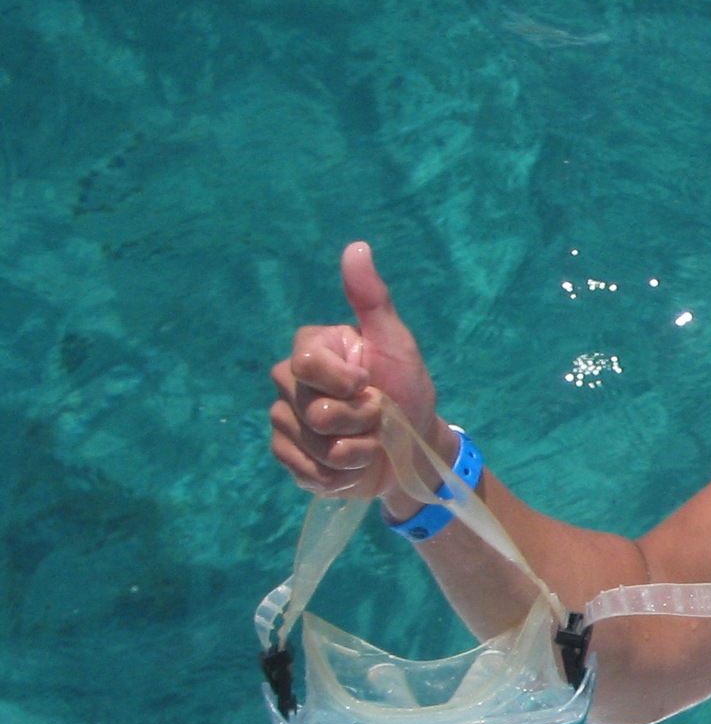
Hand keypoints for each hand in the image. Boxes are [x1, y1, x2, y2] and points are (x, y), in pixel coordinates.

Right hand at [267, 241, 451, 513]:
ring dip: (353, 453)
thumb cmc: (407, 390)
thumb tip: (357, 246)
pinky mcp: (288, 458)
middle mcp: (286, 382)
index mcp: (310, 349)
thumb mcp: (396, 344)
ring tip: (367, 442)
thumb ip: (372, 299)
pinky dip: (338, 477)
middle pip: (313, 412)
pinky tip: (352, 466)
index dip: (347, 385)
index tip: (370, 384)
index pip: (307, 366)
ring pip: (313, 446)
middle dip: (359, 422)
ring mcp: (283, 421)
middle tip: (377, 416)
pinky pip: (304, 472)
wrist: (414, 448)